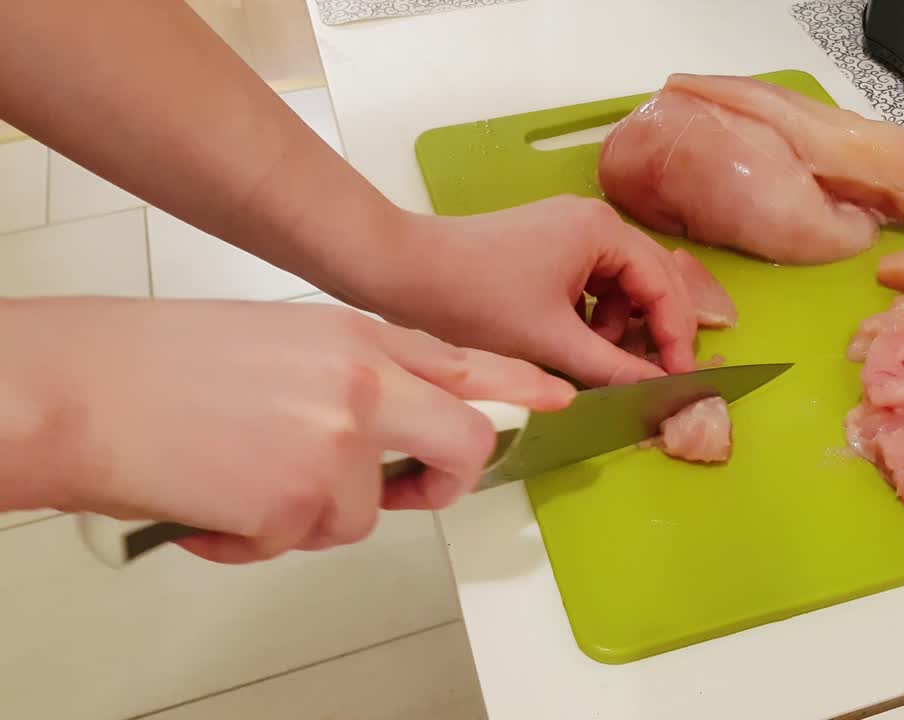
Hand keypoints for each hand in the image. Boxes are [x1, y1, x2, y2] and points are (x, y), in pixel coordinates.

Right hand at [5, 298, 572, 563]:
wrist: (80, 389)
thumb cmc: (163, 362)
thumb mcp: (285, 340)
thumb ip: (357, 370)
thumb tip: (401, 415)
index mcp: (356, 336)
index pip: (464, 362)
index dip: (516, 386)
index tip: (555, 399)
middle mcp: (362, 384)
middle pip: (461, 443)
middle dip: (443, 482)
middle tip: (406, 490)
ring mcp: (337, 443)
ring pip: (365, 513)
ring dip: (307, 512)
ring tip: (240, 475)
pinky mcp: (300, 502)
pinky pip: (301, 542)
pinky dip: (254, 537)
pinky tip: (211, 499)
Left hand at [364, 195, 698, 386]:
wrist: (404, 272)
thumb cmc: (476, 299)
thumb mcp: (551, 341)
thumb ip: (612, 367)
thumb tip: (658, 390)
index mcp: (603, 231)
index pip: (665, 285)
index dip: (677, 336)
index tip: (681, 379)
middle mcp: (594, 222)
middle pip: (651, 281)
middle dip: (654, 331)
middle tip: (658, 377)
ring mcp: (569, 232)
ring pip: (621, 287)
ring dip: (619, 328)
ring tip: (598, 363)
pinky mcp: (547, 247)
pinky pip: (591, 286)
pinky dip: (592, 319)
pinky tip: (573, 346)